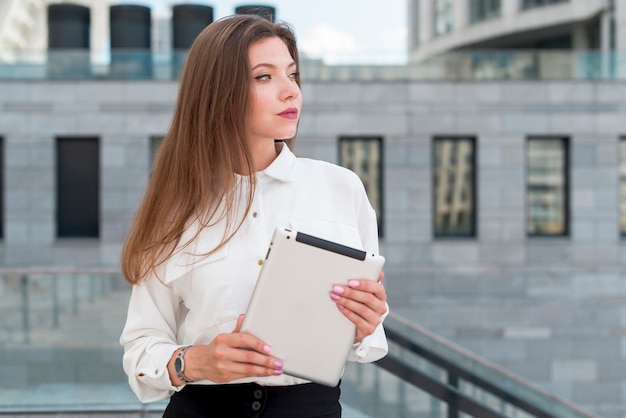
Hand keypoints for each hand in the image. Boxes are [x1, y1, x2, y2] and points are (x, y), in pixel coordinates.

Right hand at [168, 314, 282, 384]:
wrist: (199, 362)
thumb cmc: (215, 348)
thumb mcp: (224, 336)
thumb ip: (237, 329)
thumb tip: (244, 317)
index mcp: (223, 339)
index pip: (243, 339)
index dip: (257, 344)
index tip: (268, 348)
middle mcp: (223, 353)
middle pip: (248, 357)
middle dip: (266, 360)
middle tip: (277, 361)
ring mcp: (224, 366)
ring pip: (248, 369)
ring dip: (265, 370)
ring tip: (276, 369)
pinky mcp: (226, 377)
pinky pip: (245, 376)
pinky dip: (258, 374)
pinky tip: (266, 373)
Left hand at [330, 270, 386, 343]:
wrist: (360, 326)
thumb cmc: (362, 304)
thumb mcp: (366, 292)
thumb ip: (370, 280)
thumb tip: (380, 271)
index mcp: (381, 296)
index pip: (377, 288)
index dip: (364, 284)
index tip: (351, 282)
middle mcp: (381, 308)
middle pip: (368, 298)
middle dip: (350, 292)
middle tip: (337, 288)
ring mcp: (375, 320)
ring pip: (361, 309)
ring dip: (346, 301)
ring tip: (335, 296)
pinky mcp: (368, 329)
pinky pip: (357, 320)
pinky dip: (347, 312)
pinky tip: (339, 307)